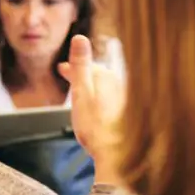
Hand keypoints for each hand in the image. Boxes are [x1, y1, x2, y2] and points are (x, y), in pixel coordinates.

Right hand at [61, 35, 125, 167]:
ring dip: (95, 88)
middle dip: (84, 75)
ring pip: (108, 89)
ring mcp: (128, 100)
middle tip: (69, 75)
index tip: (61, 70)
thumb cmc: (96, 127)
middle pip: (99, 76)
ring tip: (84, 92)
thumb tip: (80, 37)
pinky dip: (105, 101)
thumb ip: (81, 66)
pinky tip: (101, 111)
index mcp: (107, 78)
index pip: (87, 67)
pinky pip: (115, 102)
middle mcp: (121, 85)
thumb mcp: (82, 94)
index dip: (72, 68)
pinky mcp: (133, 114)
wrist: (119, 156)